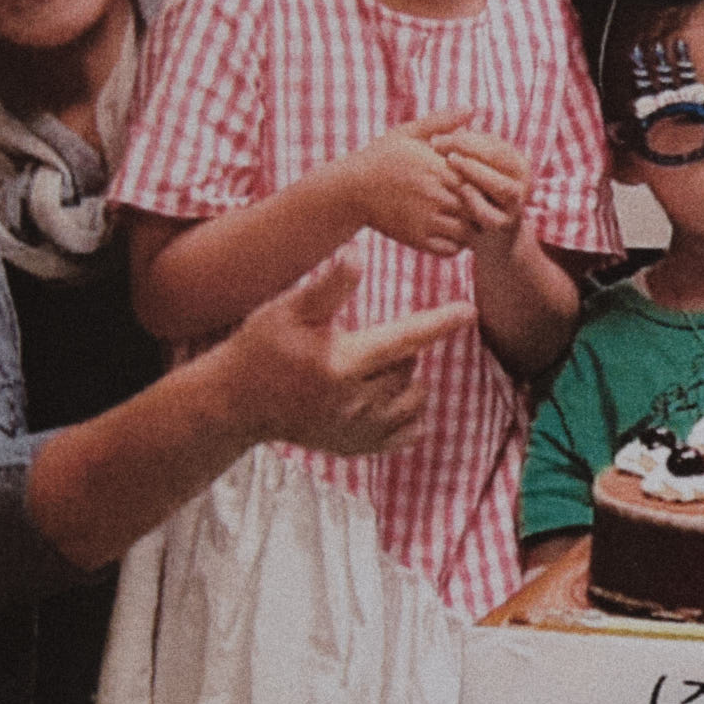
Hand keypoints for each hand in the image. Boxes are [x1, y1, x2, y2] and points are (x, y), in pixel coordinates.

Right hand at [213, 254, 476, 459]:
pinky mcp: (356, 447)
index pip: (405, 339)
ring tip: (376, 367)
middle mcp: (354, 401)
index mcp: (342, 363)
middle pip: (408, 367)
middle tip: (370, 340)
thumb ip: (328, 288)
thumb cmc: (261, 348)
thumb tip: (358, 256)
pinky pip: (405, 433)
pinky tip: (388, 397)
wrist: (235, 403)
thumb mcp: (287, 311)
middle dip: (402, 349)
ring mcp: (357, 429)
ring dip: (407, 380)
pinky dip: (408, 414)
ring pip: (412, 400)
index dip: (439, 323)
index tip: (468, 311)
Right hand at [337, 109, 519, 253]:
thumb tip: (471, 108)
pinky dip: (457, 245)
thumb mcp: (410, 133)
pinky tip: (452, 232)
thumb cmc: (383, 157)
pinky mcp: (416, 239)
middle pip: (479, 208)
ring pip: (468, 232)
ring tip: (467, 218)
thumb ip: (442, 122)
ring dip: (472, 227)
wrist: (351, 188)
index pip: (481, 180)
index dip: (485, 182)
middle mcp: (435, 196)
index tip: (480, 180)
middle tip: (482, 203)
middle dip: (483, 206)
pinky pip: (450, 250)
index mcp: (439, 169)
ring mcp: (426, 220)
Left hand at [427, 120, 532, 244]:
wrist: (490, 240)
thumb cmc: (475, 194)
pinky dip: (474, 202)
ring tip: (449, 164)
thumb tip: (465, 110)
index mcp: (517, 163)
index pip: (491, 143)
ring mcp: (516, 206)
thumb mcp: (474, 167)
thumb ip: (469, 143)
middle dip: (467, 149)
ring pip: (503, 187)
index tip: (434, 137)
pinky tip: (455, 192)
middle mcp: (523, 182)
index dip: (463, 137)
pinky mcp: (505, 228)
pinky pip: (491, 214)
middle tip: (437, 145)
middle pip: (499, 158)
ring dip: (476, 173)